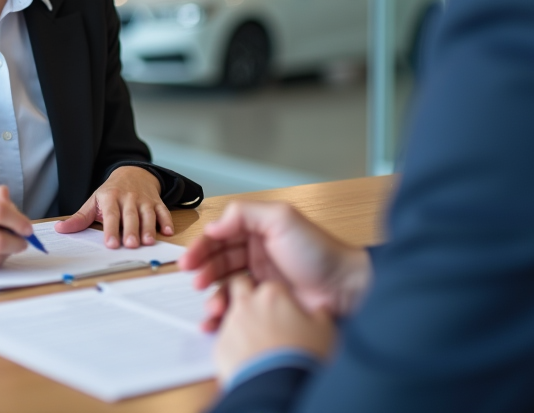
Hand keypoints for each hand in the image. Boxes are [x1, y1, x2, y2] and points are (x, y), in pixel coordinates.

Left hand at [54, 166, 172, 247]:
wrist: (133, 172)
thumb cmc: (111, 192)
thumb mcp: (93, 201)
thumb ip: (79, 218)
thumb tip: (60, 229)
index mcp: (110, 198)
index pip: (111, 215)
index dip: (111, 229)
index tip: (110, 244)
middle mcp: (128, 198)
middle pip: (130, 216)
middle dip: (131, 230)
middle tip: (131, 245)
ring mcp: (144, 200)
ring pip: (148, 214)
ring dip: (149, 228)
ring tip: (148, 242)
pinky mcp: (157, 201)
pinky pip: (163, 211)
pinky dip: (167, 221)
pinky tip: (168, 231)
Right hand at [178, 201, 370, 330]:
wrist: (344, 288)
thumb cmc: (318, 251)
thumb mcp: (282, 219)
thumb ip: (244, 214)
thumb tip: (214, 226)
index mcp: (258, 230)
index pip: (221, 235)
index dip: (202, 247)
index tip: (188, 260)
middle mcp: (257, 252)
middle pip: (219, 260)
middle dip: (204, 270)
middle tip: (196, 282)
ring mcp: (261, 278)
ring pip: (226, 284)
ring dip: (213, 294)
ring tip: (212, 305)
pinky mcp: (266, 302)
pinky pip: (238, 306)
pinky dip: (224, 313)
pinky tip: (217, 319)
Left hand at [214, 274, 335, 385]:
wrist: (279, 387)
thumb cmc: (302, 357)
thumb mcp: (324, 331)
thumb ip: (320, 314)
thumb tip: (321, 311)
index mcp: (272, 293)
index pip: (271, 284)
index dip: (278, 296)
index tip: (284, 308)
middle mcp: (247, 304)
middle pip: (239, 286)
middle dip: (246, 294)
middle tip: (261, 312)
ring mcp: (230, 325)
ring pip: (227, 313)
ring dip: (239, 322)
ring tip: (254, 341)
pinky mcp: (220, 347)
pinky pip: (225, 339)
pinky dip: (233, 344)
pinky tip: (246, 356)